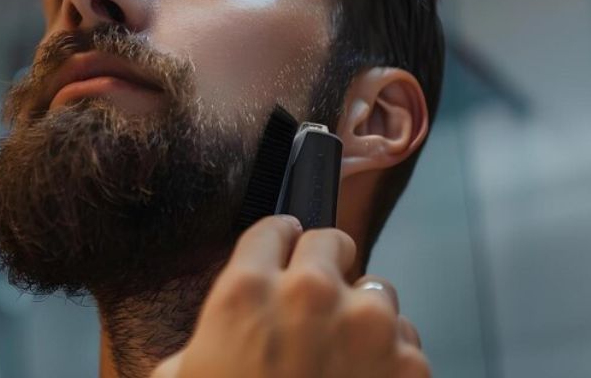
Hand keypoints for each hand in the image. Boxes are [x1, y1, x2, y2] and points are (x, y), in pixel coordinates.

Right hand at [152, 216, 428, 377]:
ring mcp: (366, 326)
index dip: (279, 243)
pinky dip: (391, 358)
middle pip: (332, 241)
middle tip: (316, 301)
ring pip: (377, 289)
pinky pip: (407, 340)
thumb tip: (221, 327)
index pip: (275, 228)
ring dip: (362, 314)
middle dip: (325, 267)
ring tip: (341, 356)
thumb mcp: (182, 375)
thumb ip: (207, 335)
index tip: (285, 253)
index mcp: (246, 290)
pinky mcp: (408, 363)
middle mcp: (310, 293)